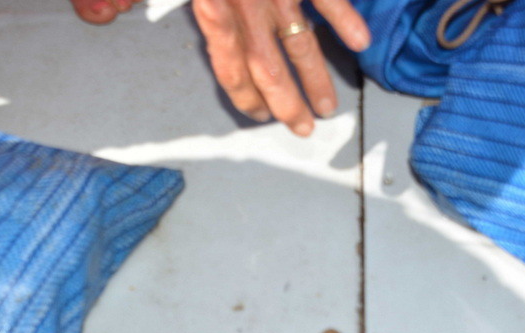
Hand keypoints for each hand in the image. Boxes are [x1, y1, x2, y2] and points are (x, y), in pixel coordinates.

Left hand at [192, 0, 369, 135]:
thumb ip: (180, 4)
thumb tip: (165, 15)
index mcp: (212, 8)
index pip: (229, 69)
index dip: (246, 98)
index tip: (259, 114)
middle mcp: (245, 6)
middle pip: (267, 70)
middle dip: (287, 105)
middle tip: (303, 128)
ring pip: (299, 42)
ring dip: (316, 78)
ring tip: (328, 105)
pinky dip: (344, 19)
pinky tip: (359, 41)